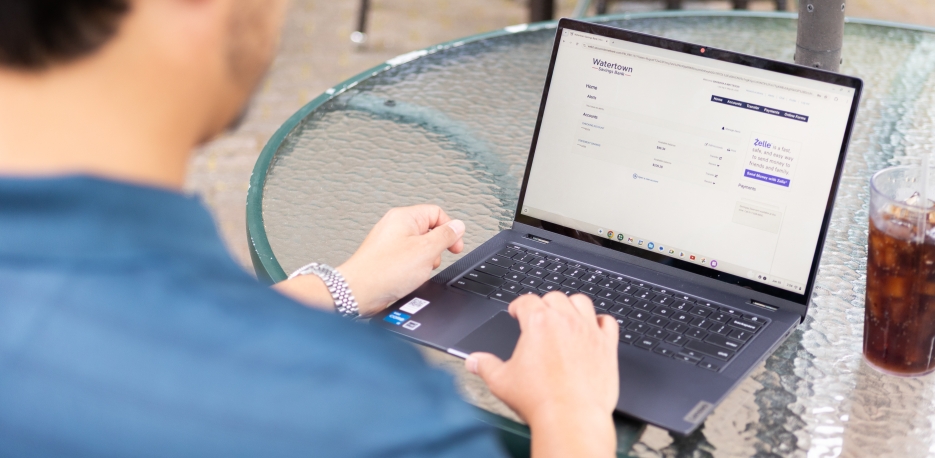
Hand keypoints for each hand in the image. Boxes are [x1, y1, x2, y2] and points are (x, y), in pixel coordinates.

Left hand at [337, 205, 464, 315]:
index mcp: (404, 216)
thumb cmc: (385, 270)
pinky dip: (413, 268)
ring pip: (420, 247)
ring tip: (417, 271)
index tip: (455, 246)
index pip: (437, 213)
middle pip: (429, 231)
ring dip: (425, 261)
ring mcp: (389, 242)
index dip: (450, 230)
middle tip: (433, 261)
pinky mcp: (386, 257)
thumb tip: (458, 226)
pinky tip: (408, 278)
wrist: (359, 292)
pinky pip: (409, 259)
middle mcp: (395, 226)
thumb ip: (445, 236)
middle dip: (436, 249)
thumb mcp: (426, 251)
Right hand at [466, 293, 619, 457]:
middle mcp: (565, 321)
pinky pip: (608, 322)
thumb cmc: (539, 399)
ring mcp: (588, 331)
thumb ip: (485, 366)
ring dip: (572, 306)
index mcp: (538, 323)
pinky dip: (600, 322)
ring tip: (566, 316)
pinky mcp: (607, 346)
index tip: (516, 311)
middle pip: (554, 297)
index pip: (526, 300)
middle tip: (539, 316)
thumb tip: (474, 361)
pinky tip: (594, 329)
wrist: (571, 417)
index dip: (518, 305)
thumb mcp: (501, 381)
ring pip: (582, 302)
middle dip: (544, 304)